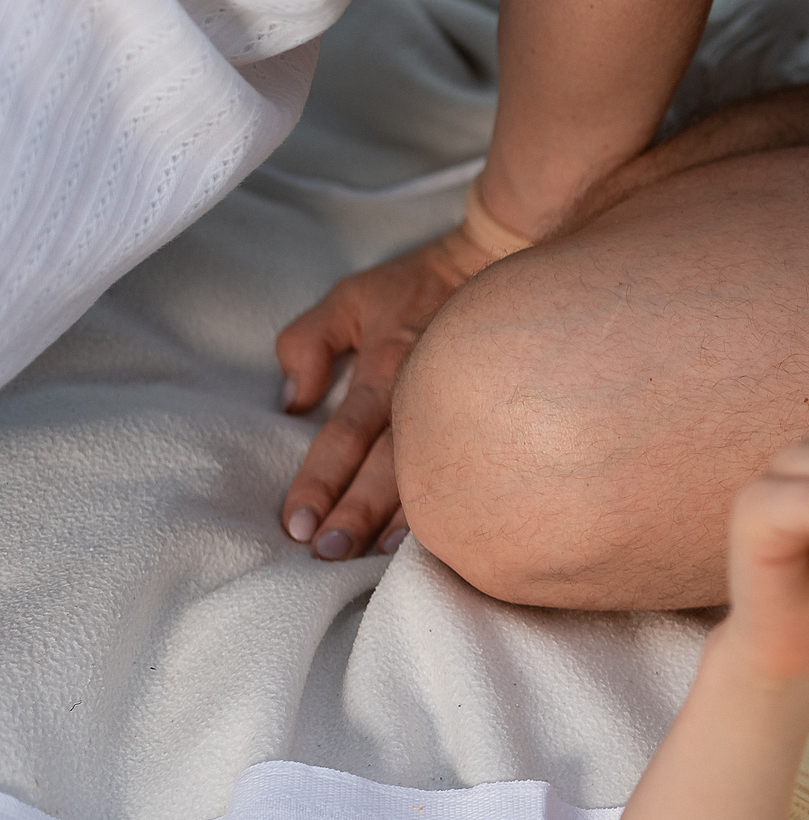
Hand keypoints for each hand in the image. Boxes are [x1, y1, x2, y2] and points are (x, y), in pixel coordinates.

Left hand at [274, 237, 475, 559]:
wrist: (503, 262)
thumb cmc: (419, 287)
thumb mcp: (350, 298)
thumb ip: (307, 342)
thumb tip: (294, 400)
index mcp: (385, 367)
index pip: (345, 434)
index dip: (320, 479)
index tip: (297, 523)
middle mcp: (424, 392)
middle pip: (389, 463)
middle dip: (357, 512)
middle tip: (327, 553)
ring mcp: (465, 405)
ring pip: (435, 471)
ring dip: (404, 518)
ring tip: (376, 557)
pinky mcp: (493, 415)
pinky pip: (475, 465)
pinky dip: (457, 503)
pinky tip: (445, 537)